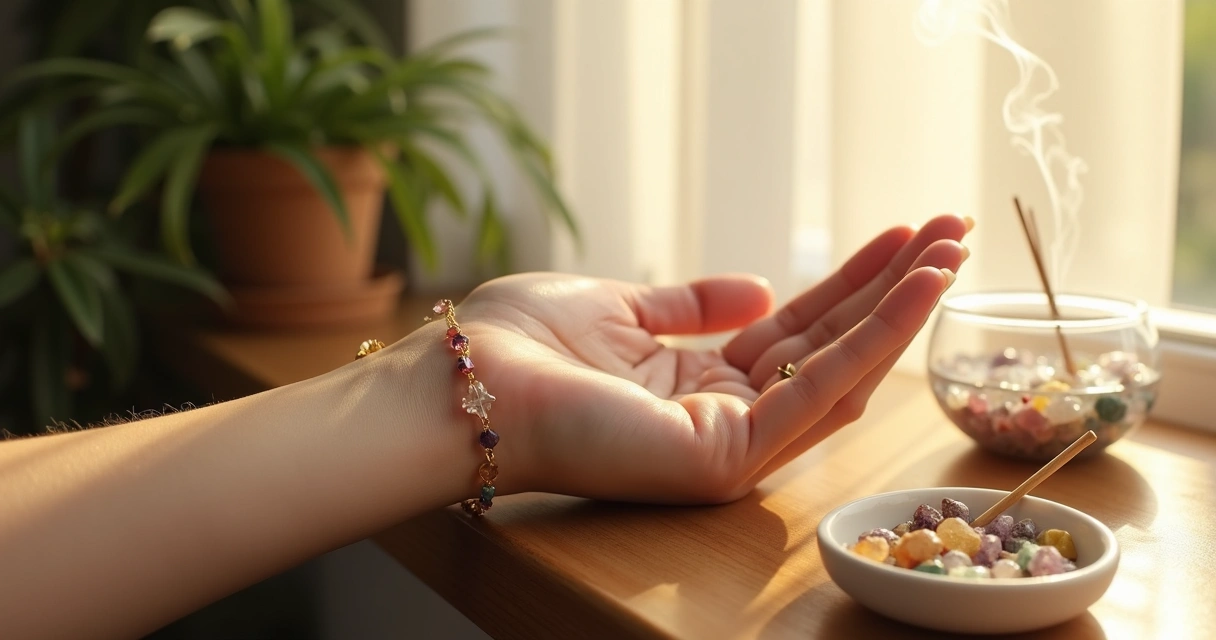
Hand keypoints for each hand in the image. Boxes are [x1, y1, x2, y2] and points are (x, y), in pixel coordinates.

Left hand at [452, 215, 969, 503]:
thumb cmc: (524, 347)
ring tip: (954, 248)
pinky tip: (920, 289)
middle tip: (952, 230)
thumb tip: (762, 287)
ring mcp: (731, 445)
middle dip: (893, 289)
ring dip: (901, 308)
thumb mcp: (621, 308)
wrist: (464, 384)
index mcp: (696, 385)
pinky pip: (818, 392)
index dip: (850, 284)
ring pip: (839, 370)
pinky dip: (875, 338)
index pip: (795, 332)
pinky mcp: (729, 456)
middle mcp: (724, 418)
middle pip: (828, 348)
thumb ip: (691, 306)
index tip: (900, 236)